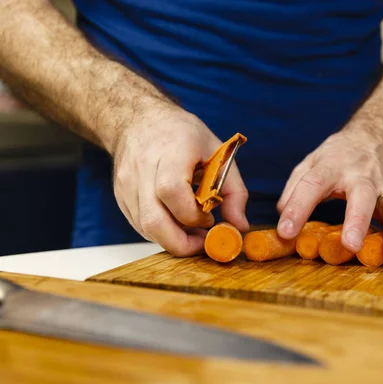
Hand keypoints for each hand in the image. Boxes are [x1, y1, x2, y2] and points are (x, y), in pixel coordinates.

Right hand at [112, 106, 248, 255]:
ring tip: (193, 231)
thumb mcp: (218, 152)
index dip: (193, 215)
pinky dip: (161, 232)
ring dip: (172, 239)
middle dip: (182, 243)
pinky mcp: (121, 196)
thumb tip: (240, 226)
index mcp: (171, 151)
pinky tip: (176, 222)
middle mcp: (143, 169)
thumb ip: (235, 191)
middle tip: (203, 243)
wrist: (139, 119)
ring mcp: (127, 184)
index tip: (210, 219)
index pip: (172, 191)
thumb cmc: (182, 134)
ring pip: (146, 228)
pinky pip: (140, 225)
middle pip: (153, 220)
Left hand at [276, 126, 382, 259]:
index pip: (312, 184)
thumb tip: (284, 219)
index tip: (286, 232)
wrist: (377, 135)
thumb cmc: (340, 155)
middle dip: (357, 221)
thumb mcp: (311, 163)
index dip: (297, 209)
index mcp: (332, 166)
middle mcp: (361, 176)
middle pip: (362, 195)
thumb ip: (295, 189)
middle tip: (350, 245)